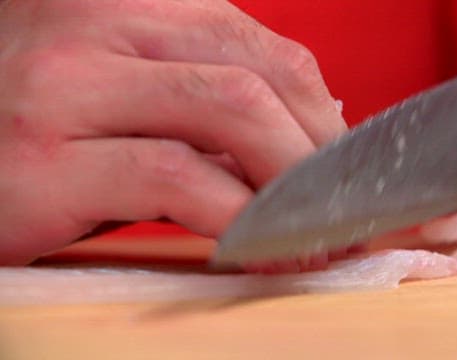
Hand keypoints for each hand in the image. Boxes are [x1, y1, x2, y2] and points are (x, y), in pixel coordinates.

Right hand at [0, 0, 346, 263]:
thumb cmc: (39, 127)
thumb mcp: (124, 89)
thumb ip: (201, 96)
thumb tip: (308, 126)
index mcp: (126, 2)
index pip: (260, 44)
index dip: (320, 111)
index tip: (344, 166)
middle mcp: (94, 24)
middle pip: (256, 75)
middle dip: (319, 154)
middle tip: (341, 210)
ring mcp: (64, 88)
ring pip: (229, 113)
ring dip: (290, 186)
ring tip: (312, 237)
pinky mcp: (41, 164)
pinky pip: (176, 180)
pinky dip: (236, 217)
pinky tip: (254, 246)